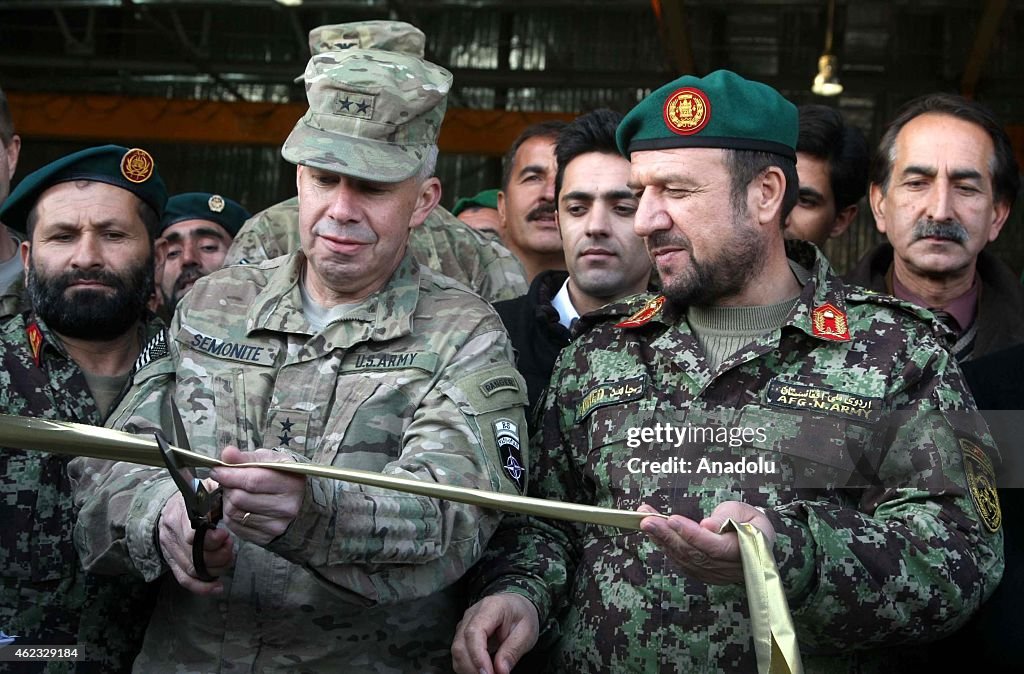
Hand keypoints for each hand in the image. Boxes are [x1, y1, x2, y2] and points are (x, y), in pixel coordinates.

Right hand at [158, 491, 233, 594]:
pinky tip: (217, 587)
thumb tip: (230, 489)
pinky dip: (202, 587)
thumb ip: (215, 491)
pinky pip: (184, 580)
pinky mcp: (172, 562)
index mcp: (179, 513)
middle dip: (218, 555)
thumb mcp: (204, 488)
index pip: (191, 534)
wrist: (169, 506)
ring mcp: (170, 550)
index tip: (224, 535)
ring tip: (229, 557)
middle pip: (194, 555)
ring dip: (216, 568)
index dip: (210, 539)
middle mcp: (171, 534)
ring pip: (193, 569)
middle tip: (230, 545)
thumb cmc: (195, 497)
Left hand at [210, 445, 304, 546]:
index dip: (229, 475)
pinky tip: (240, 507)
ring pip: (234, 513)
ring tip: (236, 493)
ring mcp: (276, 526)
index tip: (217, 470)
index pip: (252, 481)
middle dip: (228, 487)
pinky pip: (235, 527)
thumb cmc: (282, 476)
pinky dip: (231, 515)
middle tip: (231, 481)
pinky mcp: (265, 538)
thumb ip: (247, 457)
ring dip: (228, 501)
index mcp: (291, 484)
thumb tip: (227, 454)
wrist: (299, 501)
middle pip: (239, 498)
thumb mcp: (270, 460)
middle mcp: (286, 508)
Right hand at [452, 594, 538, 673]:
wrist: (516, 605)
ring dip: (469, 670)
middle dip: (473, 668)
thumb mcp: (527, 632)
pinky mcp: (462, 634)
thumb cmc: (522, 616)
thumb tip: (501, 671)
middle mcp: (472, 614)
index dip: (478, 656)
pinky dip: (468, 668)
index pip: (474, 632)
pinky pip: (459, 654)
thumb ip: (513, 651)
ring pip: (456, 652)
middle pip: (461, 644)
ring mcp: (464, 624)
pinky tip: (482, 672)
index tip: (488, 673)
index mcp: (491, 608)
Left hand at [639, 500, 775, 584]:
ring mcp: (716, 575)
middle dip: (668, 535)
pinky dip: (667, 547)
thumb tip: (708, 526)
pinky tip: (654, 534)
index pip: (714, 546)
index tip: (672, 519)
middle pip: (694, 553)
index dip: (692, 534)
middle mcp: (729, 568)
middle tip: (647, 519)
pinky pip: (682, 562)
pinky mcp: (704, 575)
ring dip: (662, 540)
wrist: (756, 539)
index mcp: (746, 551)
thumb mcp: (744, 512)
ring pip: (685, 559)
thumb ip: (727, 517)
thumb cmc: (750, 522)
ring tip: (646, 522)